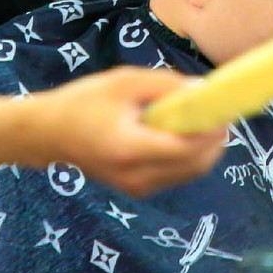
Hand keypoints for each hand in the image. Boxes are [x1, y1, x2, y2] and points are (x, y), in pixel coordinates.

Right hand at [25, 68, 225, 195]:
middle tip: (219, 112)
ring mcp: (137, 187)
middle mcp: (136, 175)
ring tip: (202, 119)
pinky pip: (176, 175)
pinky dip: (188, 156)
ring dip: (205, 149)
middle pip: (195, 165)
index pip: (186, 147)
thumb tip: (203, 90)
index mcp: (130, 147)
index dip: (211, 130)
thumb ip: (166, 86)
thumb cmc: (83, 102)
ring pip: (190, 173)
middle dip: (215, 141)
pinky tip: (182, 133)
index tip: (224, 109)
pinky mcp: (137, 190)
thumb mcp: (124, 82)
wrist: (48, 134)